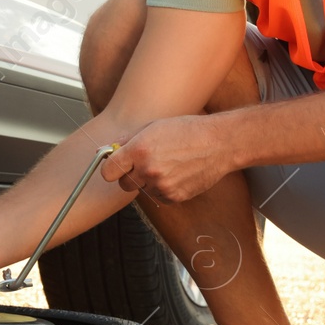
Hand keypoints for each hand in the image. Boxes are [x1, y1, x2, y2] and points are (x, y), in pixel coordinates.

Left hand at [100, 114, 231, 202]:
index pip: (107, 172)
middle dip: (129, 176)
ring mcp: (162, 185)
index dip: (111, 169)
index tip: (117, 166)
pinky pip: (160, 197)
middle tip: (144, 165)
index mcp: (139, 149)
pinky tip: (178, 174)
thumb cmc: (186, 131)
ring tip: (169, 165)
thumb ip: (127, 140)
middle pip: (123, 185)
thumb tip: (106, 151)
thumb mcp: (153, 126)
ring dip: (150, 182)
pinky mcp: (174, 197)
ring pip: (143, 190)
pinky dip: (165, 189)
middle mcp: (148, 169)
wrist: (218, 143)